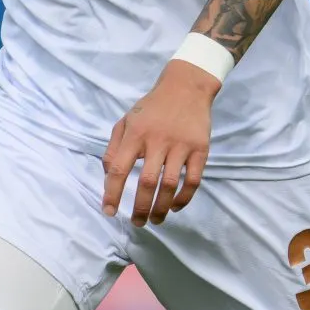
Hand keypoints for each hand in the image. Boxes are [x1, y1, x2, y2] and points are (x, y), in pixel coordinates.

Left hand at [101, 59, 218, 226]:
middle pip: (147, 183)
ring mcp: (181, 145)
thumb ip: (114, 148)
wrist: (186, 87)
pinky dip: (184, 199)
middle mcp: (157, 140)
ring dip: (161, 208)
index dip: (112, 194)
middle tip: (137, 222)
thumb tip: (109, 176)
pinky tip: (174, 207)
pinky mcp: (200, 149)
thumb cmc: (151, 107)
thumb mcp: (126, 121)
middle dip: (140, 208)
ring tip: (155, 220)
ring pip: (170, 185)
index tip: (109, 212)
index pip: (119, 169)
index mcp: (135, 134)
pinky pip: (193, 180)